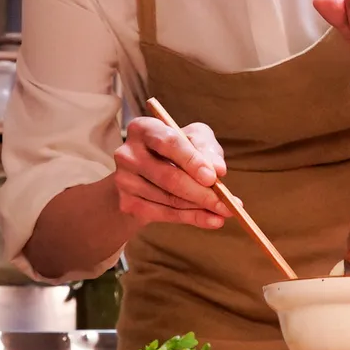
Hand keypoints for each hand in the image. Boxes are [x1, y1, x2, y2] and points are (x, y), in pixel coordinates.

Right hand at [113, 117, 237, 228]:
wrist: (149, 172)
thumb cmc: (178, 148)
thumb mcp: (194, 137)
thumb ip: (207, 148)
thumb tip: (218, 169)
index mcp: (143, 128)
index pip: (168, 143)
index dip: (192, 161)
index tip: (213, 178)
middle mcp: (127, 154)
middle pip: (168, 177)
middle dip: (201, 192)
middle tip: (226, 203)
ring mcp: (123, 180)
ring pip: (169, 199)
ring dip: (200, 207)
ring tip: (224, 211)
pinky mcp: (126, 203)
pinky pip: (164, 215)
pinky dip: (191, 218)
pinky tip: (212, 220)